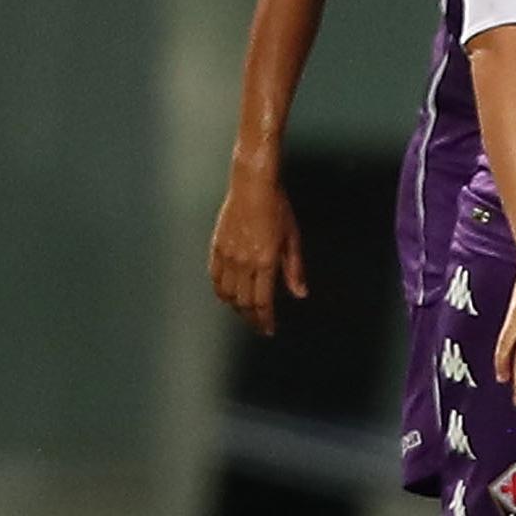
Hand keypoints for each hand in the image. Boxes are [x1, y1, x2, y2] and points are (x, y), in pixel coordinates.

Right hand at [208, 170, 305, 336]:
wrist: (252, 185)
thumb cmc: (278, 209)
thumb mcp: (292, 238)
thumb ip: (294, 269)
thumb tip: (300, 294)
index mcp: (265, 261)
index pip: (263, 301)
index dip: (265, 320)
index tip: (269, 330)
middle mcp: (244, 262)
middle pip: (244, 302)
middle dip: (252, 318)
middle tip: (259, 326)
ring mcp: (227, 255)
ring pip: (227, 293)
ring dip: (236, 307)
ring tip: (246, 313)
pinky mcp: (216, 247)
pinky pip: (215, 278)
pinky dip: (221, 291)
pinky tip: (228, 296)